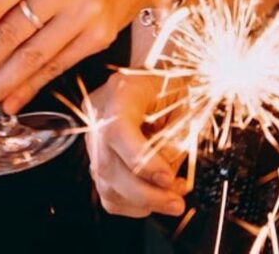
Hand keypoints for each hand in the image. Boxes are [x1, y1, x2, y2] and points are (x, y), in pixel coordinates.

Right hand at [87, 72, 186, 217]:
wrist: (158, 76)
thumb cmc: (174, 86)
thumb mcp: (185, 105)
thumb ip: (175, 140)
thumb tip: (167, 180)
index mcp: (122, 90)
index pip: (117, 129)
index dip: (141, 160)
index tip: (168, 179)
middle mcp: (99, 112)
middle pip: (106, 164)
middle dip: (144, 193)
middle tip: (176, 203)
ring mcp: (93, 134)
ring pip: (104, 182)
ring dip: (141, 201)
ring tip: (171, 197)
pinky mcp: (95, 154)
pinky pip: (106, 190)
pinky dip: (130, 202)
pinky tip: (152, 196)